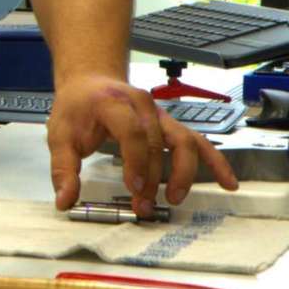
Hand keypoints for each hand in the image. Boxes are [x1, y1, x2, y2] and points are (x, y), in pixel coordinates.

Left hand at [45, 73, 238, 215]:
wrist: (90, 83)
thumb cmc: (77, 109)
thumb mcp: (60, 135)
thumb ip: (63, 169)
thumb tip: (65, 202)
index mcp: (113, 102)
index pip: (132, 132)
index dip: (136, 161)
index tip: (135, 188)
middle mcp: (143, 105)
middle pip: (158, 142)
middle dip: (154, 178)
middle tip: (144, 205)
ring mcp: (161, 114)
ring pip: (184, 141)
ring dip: (183, 173)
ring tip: (174, 199)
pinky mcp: (172, 125)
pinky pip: (199, 142)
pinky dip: (216, 162)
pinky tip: (228, 183)